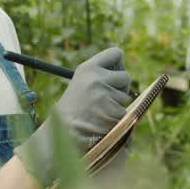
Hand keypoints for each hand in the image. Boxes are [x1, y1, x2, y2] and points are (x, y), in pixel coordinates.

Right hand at [17, 47, 131, 184]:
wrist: (62, 135)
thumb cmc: (72, 112)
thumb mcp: (81, 85)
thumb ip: (100, 77)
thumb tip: (125, 76)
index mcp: (87, 69)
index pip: (116, 53)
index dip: (118, 65)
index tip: (114, 74)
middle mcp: (96, 79)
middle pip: (125, 77)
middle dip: (120, 88)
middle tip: (104, 100)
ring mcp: (105, 96)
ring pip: (126, 98)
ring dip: (118, 106)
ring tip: (99, 113)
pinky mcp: (113, 113)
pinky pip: (126, 114)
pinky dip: (119, 120)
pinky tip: (103, 123)